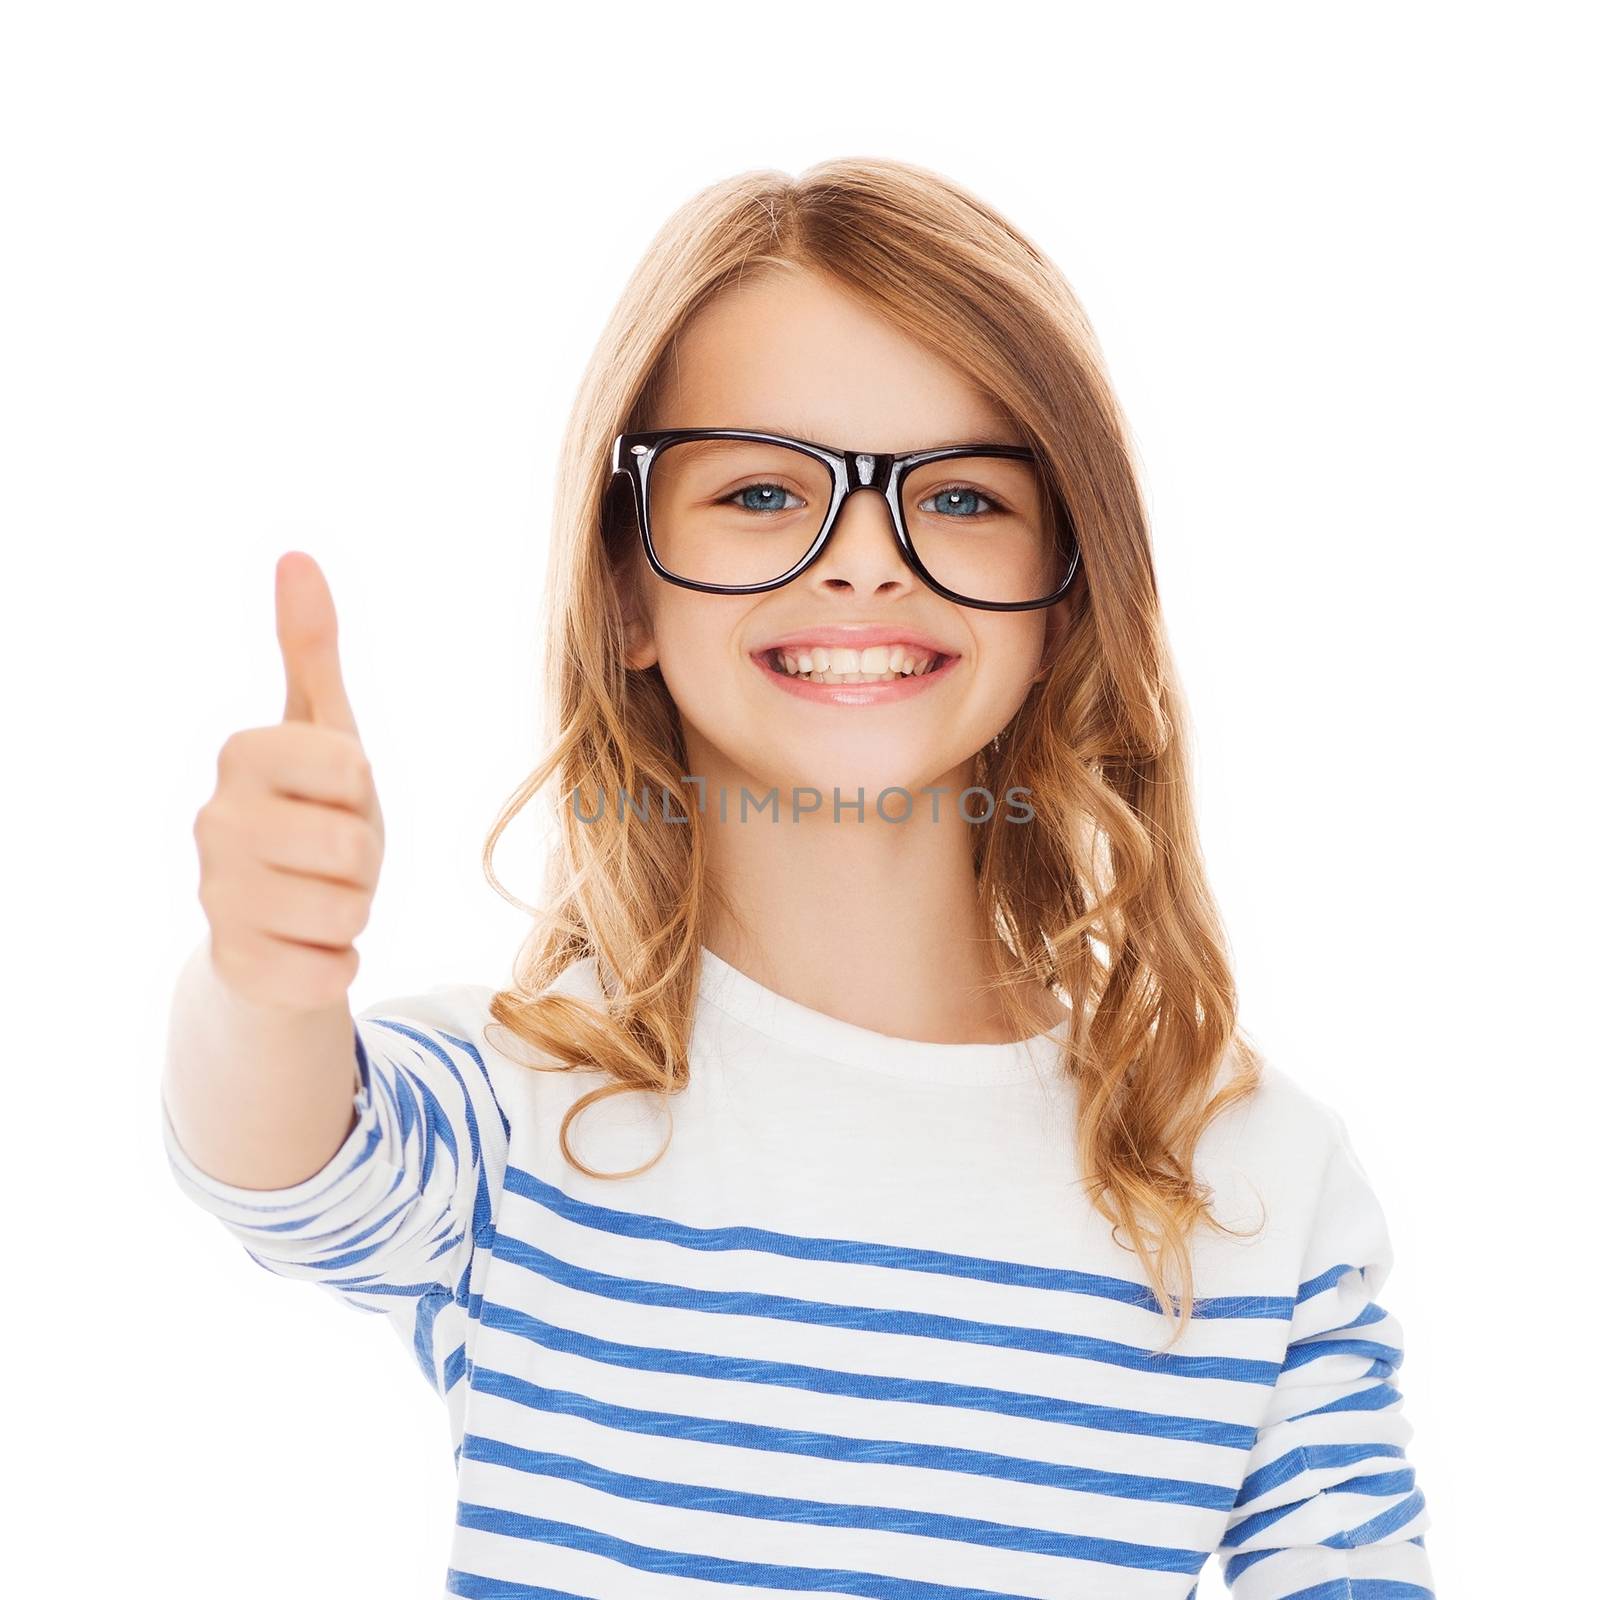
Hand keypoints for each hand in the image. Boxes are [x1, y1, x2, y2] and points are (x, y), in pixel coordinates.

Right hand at [193, 552, 386, 1011]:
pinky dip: (340, 962)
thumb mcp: (325, 729)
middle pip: (353, 847)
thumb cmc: (316, 810)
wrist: (283, 917)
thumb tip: (297, 556)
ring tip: (322, 897)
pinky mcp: (238, 967)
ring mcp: (217, 898)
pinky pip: (332, 970)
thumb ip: (312, 647)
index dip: (362, 791)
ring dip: (356, 909)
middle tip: (334, 856)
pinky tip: (309, 945)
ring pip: (348, 911)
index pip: (348, 769)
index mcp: (242, 756)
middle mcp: (213, 823)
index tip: (336, 796)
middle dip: (365, 857)